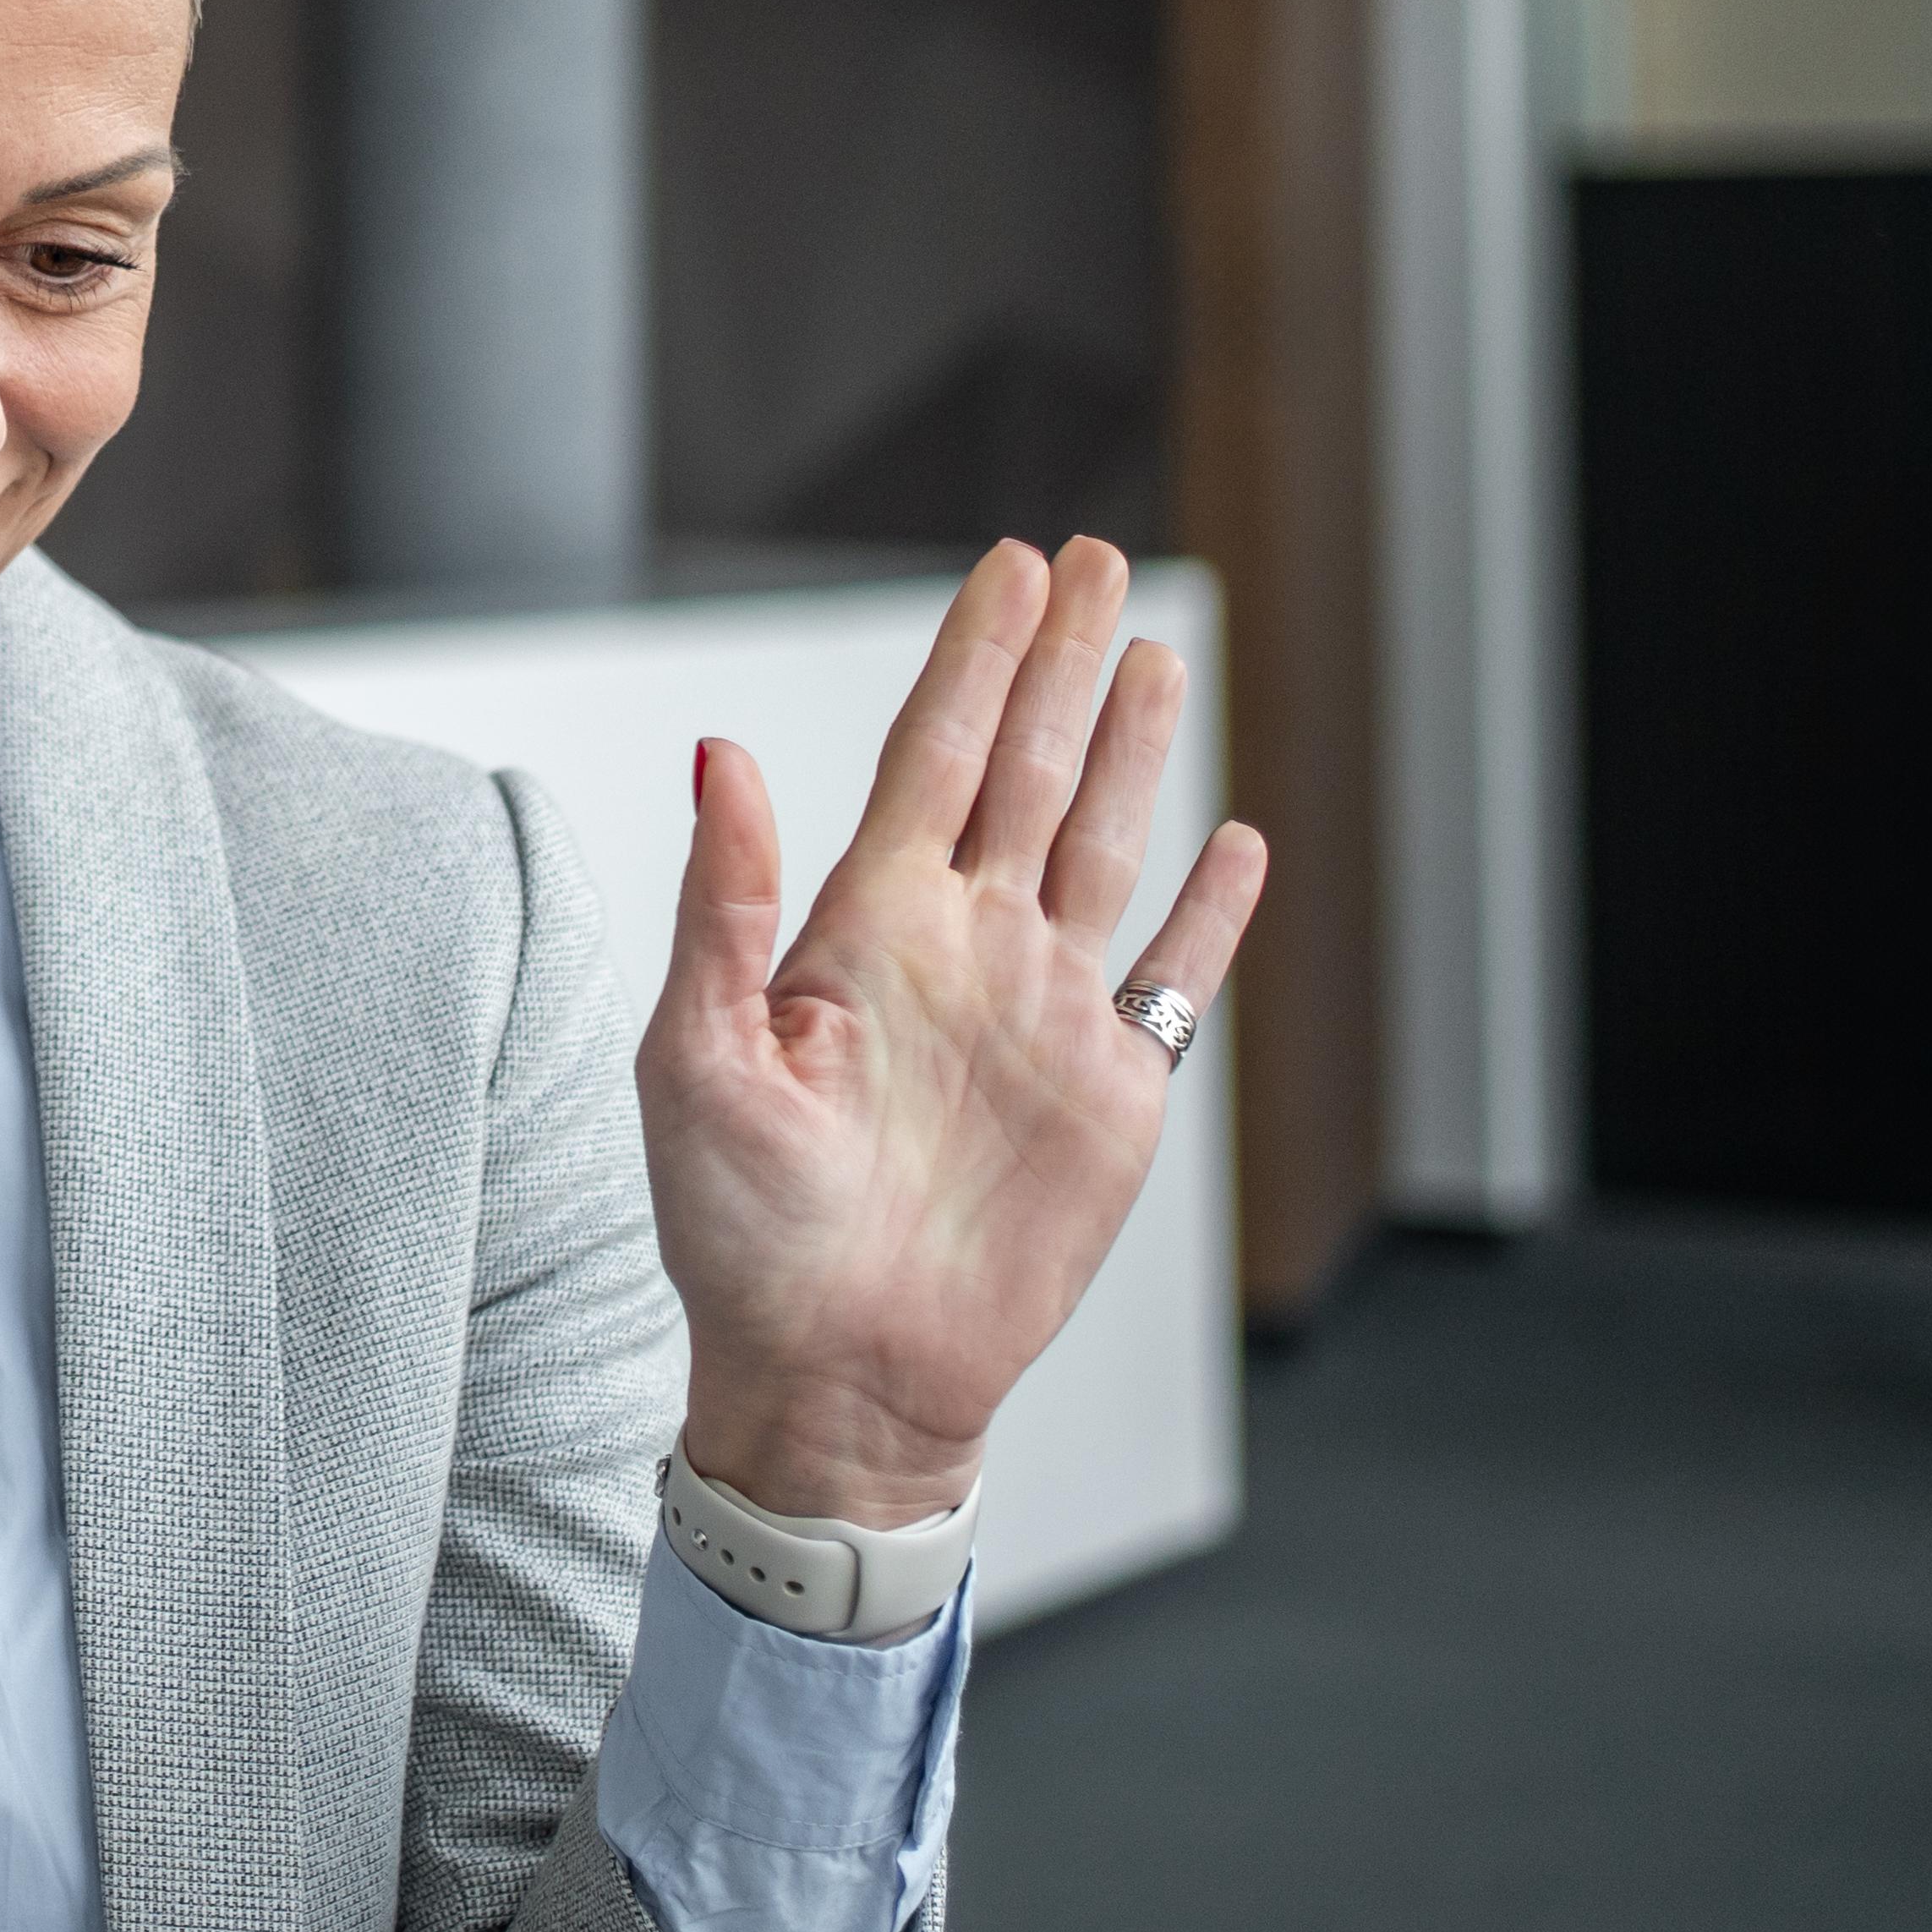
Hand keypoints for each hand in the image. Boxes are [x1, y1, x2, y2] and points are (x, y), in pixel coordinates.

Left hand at [638, 537, 1265, 1527]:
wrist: (832, 1376)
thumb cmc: (738, 1234)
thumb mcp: (696, 1059)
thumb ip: (722, 903)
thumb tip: (719, 751)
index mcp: (860, 930)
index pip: (930, 756)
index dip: (972, 660)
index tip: (1006, 567)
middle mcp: (961, 950)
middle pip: (1023, 769)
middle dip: (1057, 662)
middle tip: (1088, 555)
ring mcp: (1042, 1015)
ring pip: (1100, 843)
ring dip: (1128, 747)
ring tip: (1150, 648)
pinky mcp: (1112, 1094)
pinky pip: (1173, 980)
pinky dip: (1210, 912)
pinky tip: (1235, 841)